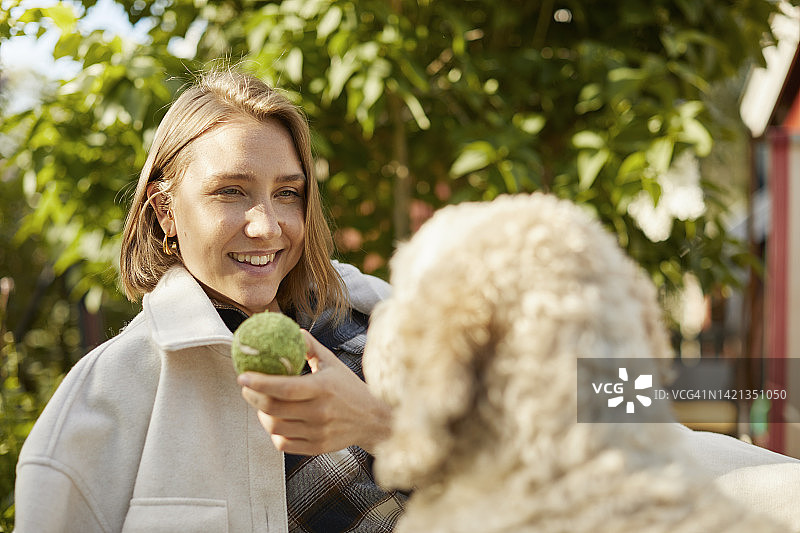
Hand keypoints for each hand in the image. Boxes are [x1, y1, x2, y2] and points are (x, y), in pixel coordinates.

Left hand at [238, 330, 391, 454]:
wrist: (374, 419)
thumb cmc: (349, 388)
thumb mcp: (333, 363)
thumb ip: (311, 347)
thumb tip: (292, 331)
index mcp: (322, 388)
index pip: (284, 388)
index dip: (260, 382)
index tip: (243, 376)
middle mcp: (319, 412)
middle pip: (273, 409)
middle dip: (253, 397)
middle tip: (246, 387)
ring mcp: (318, 432)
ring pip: (275, 428)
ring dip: (262, 415)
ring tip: (261, 404)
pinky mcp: (317, 447)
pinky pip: (284, 444)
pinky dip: (275, 433)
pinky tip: (276, 421)